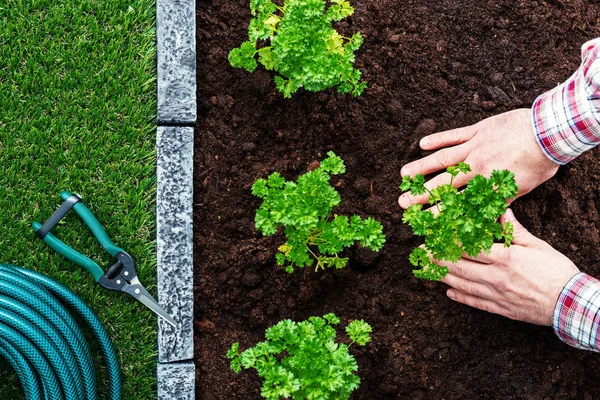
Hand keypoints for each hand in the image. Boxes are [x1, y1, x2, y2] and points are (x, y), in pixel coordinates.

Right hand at [398, 109, 558, 208]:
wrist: (549, 132)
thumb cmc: (539, 162)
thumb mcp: (522, 188)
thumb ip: (500, 198)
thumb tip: (485, 213)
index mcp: (487, 185)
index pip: (457, 204)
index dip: (439, 214)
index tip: (424, 223)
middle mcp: (476, 167)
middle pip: (443, 184)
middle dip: (421, 195)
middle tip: (403, 203)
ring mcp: (474, 147)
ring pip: (442, 159)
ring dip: (421, 167)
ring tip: (403, 175)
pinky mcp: (478, 130)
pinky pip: (453, 135)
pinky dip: (438, 139)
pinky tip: (422, 144)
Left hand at [438, 209, 578, 325]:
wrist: (571, 303)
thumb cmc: (556, 271)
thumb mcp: (537, 245)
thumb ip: (514, 230)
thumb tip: (501, 211)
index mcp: (505, 258)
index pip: (470, 248)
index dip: (450, 242)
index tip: (435, 235)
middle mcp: (496, 277)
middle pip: (459, 266)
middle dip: (438, 258)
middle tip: (421, 252)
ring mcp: (497, 294)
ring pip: (463, 284)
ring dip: (443, 276)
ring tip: (428, 269)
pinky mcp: (500, 309)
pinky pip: (475, 302)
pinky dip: (460, 297)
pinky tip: (448, 291)